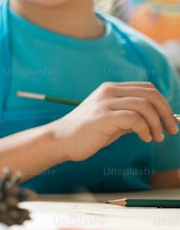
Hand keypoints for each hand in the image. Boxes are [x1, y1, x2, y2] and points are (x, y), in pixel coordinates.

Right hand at [52, 82, 179, 161]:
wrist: (60, 140)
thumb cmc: (86, 133)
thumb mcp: (112, 120)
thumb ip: (131, 116)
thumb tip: (158, 120)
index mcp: (110, 89)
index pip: (147, 88)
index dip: (164, 104)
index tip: (169, 121)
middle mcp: (108, 91)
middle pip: (150, 94)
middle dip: (166, 113)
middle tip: (171, 130)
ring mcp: (105, 103)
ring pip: (145, 106)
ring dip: (156, 124)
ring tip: (156, 138)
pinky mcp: (103, 117)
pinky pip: (134, 119)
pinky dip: (144, 129)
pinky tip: (144, 138)